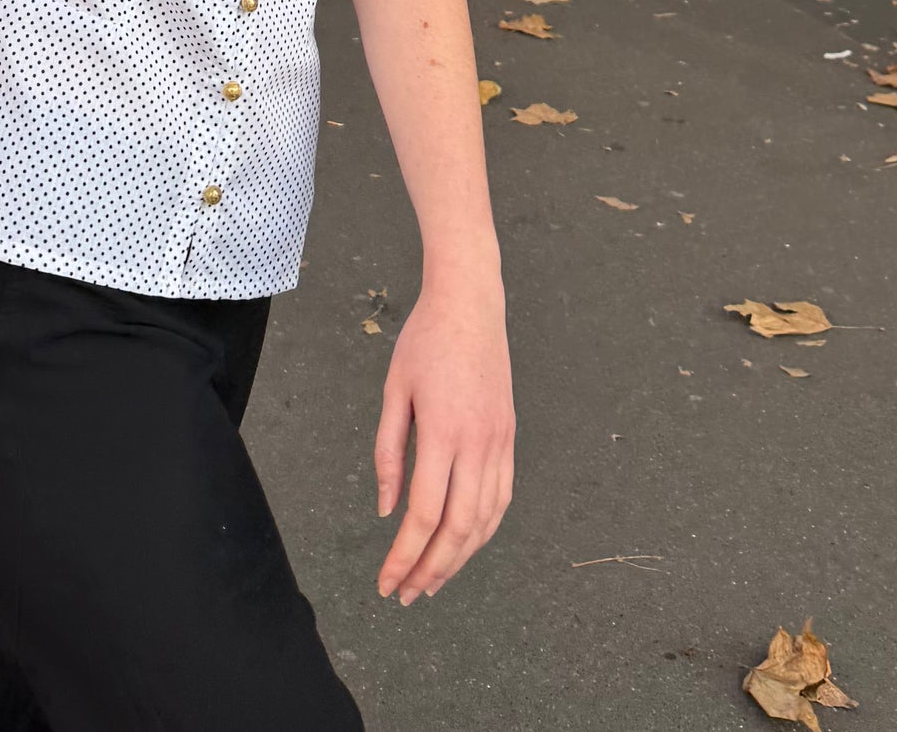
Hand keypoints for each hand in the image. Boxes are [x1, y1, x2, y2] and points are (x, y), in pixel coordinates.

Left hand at [373, 271, 513, 604]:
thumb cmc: (424, 341)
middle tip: (406, 595)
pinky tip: (465, 544)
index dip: (405, 556)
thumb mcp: (394, 390)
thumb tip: (387, 510)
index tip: (386, 582)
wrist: (471, 302)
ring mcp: (500, 441)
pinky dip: (484, 529)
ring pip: (486, 520)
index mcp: (444, 432)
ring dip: (460, 558)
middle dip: (432, 570)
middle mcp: (478, 443)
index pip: (425, 514)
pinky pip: (501, 497)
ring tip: (432, 580)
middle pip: (459, 529)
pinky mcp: (509, 436)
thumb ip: (389, 452)